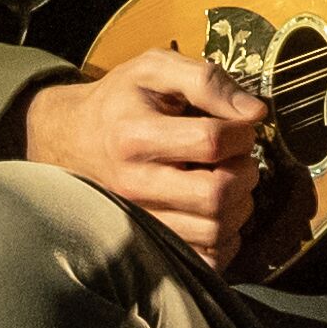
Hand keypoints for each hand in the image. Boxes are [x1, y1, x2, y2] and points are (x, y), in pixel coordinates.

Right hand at [21, 49, 268, 266]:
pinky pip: (205, 258)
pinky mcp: (150, 243)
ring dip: (240, 206)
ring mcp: (142, 219)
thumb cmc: (120, 100)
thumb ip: (207, 81)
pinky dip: (226, 238)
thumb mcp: (155, 68)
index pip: (211, 142)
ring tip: (228, 181)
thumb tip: (255, 113)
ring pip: (215, 231)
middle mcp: (135, 184)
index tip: (239, 128)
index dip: (242, 133)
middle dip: (245, 173)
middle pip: (216, 195)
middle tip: (239, 158)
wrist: (71, 137)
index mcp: (136, 136)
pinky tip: (218, 211)